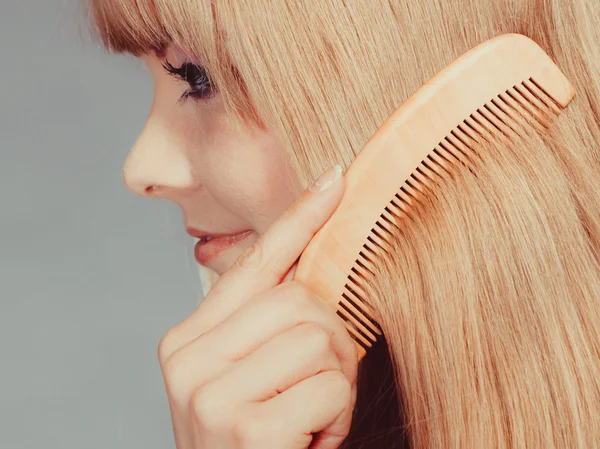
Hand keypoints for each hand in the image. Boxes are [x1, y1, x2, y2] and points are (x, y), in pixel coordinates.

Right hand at [158, 165, 358, 448]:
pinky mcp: (244, 426)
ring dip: (335, 383)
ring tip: (309, 416)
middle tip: (321, 385)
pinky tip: (309, 440)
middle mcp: (188, 360)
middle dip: (332, 341)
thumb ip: (265, 324)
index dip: (299, 220)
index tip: (335, 179)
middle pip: (299, 300)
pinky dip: (336, 416)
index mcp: (187, 340)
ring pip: (319, 337)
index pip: (253, 265)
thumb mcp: (249, 377)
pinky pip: (330, 385)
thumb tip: (306, 268)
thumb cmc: (254, 441)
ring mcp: (210, 394)